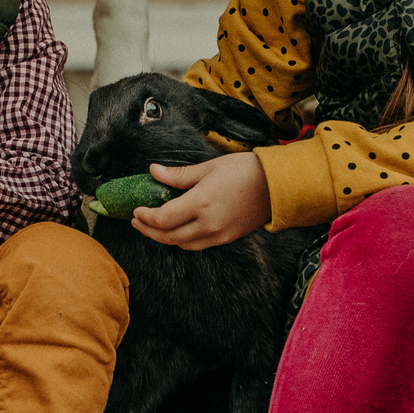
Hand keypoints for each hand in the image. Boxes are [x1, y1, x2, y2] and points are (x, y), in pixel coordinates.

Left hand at [128, 151, 272, 250]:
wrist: (277, 186)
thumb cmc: (244, 170)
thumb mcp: (209, 167)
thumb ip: (178, 175)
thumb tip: (153, 171)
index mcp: (201, 203)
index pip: (163, 219)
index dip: (145, 217)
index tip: (136, 209)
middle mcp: (208, 224)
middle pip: (168, 237)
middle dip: (148, 231)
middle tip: (136, 221)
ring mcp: (218, 234)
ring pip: (181, 245)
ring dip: (163, 238)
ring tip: (152, 227)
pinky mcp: (226, 238)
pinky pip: (197, 245)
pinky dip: (181, 241)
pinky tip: (176, 230)